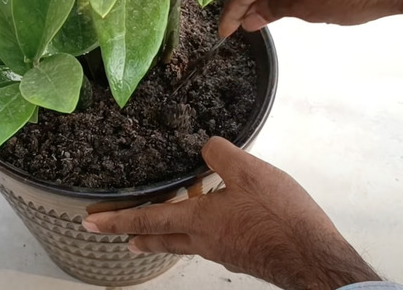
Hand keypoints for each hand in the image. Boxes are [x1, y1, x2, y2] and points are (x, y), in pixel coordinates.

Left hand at [82, 137, 381, 289]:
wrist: (311, 256)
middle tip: (120, 237)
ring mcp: (224, 251)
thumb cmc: (278, 216)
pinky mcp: (243, 254)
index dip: (116, 219)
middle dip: (137, 235)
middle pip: (162, 238)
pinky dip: (200, 231)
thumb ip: (221, 154)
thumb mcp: (248, 172)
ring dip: (166, 236)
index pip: (148, 218)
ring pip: (186, 242)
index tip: (91, 224)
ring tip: (157, 231)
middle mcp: (205, 240)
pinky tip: (214, 220)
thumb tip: (205, 145)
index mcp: (199, 220)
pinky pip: (211, 241)